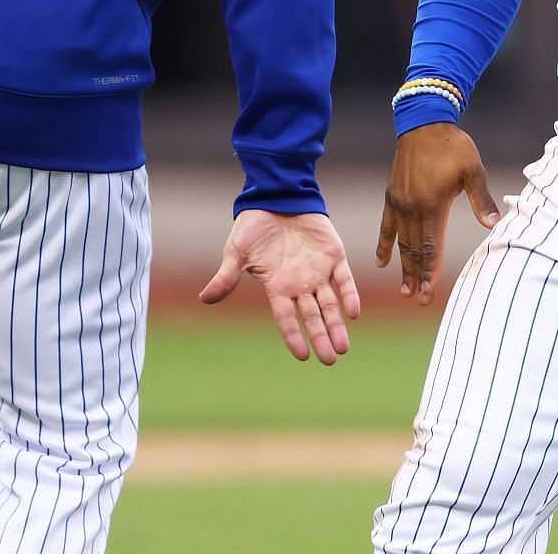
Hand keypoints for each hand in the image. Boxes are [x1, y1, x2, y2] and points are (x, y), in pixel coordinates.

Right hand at [200, 210, 360, 364]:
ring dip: (337, 324)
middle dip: (321, 338)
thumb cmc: (253, 227)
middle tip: (330, 360)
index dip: (294, 337)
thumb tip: (204, 299)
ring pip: (330, 304)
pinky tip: (353, 312)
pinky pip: (344, 279)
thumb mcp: (237, 252)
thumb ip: (226, 277)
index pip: (287, 318)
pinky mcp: (334, 255)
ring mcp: (318, 271)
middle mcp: (300, 284)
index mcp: (277, 287)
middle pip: (312, 317)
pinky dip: (349, 294)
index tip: (303, 356)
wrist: (275, 197)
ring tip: (343, 347)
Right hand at [375, 123, 500, 304]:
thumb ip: (482, 200)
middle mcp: (412, 208)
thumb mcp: (473, 170)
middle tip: (419, 300)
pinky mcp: (391, 196)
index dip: (430, 273)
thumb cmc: (453, 146)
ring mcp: (399, 203)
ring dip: (403, 267)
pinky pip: (386, 226)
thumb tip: (495, 225)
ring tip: (404, 290)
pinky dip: (384, 245)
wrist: (424, 123)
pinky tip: (381, 262)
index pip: (431, 247)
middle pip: (415, 250)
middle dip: (417, 277)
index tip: (429, 294)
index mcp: (432, 205)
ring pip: (401, 242)